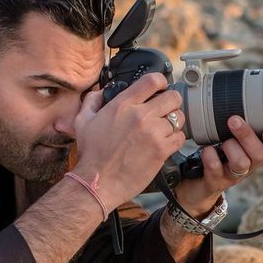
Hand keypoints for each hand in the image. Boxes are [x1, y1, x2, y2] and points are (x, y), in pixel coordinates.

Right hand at [71, 73, 185, 212]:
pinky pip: (180, 137)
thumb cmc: (91, 154)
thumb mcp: (82, 121)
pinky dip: (175, 139)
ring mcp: (153, 133)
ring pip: (178, 118)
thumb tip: (101, 92)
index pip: (152, 80)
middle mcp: (140, 115)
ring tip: (164, 129)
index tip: (161, 87)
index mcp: (122, 105)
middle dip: (171, 102)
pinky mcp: (161, 150)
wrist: (97, 182)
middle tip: (165, 110)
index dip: (161, 81)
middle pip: (173, 97)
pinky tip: (165, 143)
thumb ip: (92, 101)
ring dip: (174, 122)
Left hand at [175, 115, 262, 217]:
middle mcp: (248, 167)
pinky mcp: (215, 182)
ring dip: (231, 147)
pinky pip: (215, 168)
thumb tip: (240, 97)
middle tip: (234, 120)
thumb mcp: (231, 139)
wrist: (197, 182)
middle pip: (259, 155)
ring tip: (220, 141)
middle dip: (247, 136)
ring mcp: (232, 176)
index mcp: (256, 154)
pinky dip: (210, 156)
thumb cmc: (218, 154)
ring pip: (241, 163)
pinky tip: (207, 149)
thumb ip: (240, 125)